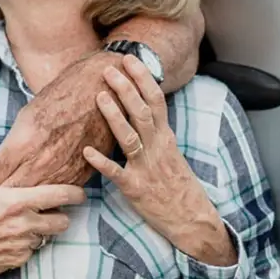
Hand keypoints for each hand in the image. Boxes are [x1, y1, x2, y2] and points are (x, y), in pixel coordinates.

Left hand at [0, 51, 117, 187]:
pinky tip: (44, 188)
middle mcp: (43, 162)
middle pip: (13, 191)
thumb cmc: (60, 98)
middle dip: (4, 192)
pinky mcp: (81, 177)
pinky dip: (50, 195)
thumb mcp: (26, 117)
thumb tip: (0, 164)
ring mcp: (63, 172)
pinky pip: (59, 195)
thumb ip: (12, 145)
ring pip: (37, 199)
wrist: (98, 92)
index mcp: (24, 144)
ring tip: (18, 194)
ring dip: (26, 197)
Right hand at [0, 153, 85, 278]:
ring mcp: (23, 245)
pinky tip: (11, 236)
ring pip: (47, 237)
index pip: (58, 196)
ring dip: (42, 230)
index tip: (80, 192)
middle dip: (61, 215)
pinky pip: (33, 250)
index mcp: (15, 202)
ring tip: (25, 222)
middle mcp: (24, 225)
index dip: (74, 193)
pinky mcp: (18, 260)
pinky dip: (27, 243)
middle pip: (62, 222)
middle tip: (50, 210)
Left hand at [82, 55, 236, 266]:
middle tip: (109, 69)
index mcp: (165, 137)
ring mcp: (146, 167)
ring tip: (99, 97)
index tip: (130, 59)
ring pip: (130, 137)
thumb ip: (154, 129)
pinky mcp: (135, 188)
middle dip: (126, 90)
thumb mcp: (169, 150)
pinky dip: (102, 162)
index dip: (143, 79)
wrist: (192, 219)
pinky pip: (117, 173)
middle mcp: (157, 148)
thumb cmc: (176, 183)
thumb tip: (137, 103)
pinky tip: (86, 151)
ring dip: (114, 117)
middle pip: (143, 113)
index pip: (156, 101)